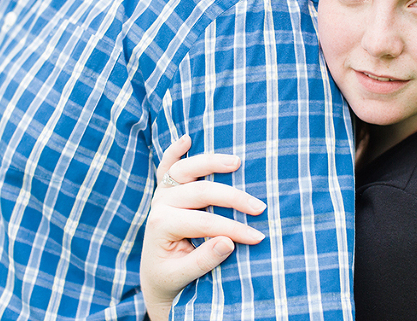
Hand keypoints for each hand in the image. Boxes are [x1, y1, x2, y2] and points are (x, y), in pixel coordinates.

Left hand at [140, 135, 266, 320]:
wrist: (155, 275)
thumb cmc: (171, 277)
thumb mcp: (183, 276)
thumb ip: (204, 261)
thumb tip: (228, 242)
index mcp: (162, 225)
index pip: (205, 222)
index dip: (234, 228)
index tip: (258, 237)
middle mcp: (160, 204)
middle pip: (201, 191)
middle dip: (234, 198)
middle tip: (260, 207)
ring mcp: (162, 193)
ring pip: (186, 169)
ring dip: (212, 162)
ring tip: (237, 162)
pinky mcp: (165, 188)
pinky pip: (167, 165)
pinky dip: (175, 150)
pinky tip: (187, 139)